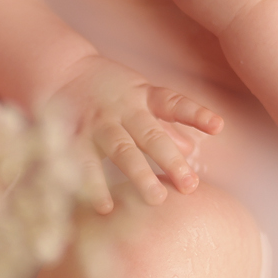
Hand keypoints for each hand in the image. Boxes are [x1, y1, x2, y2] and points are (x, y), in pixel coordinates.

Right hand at [47, 56, 221, 212]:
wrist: (60, 70)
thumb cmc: (107, 87)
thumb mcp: (140, 95)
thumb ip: (166, 123)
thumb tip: (191, 148)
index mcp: (142, 97)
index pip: (174, 104)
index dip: (196, 114)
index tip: (218, 127)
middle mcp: (123, 110)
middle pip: (151, 135)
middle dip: (171, 161)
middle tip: (190, 186)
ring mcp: (98, 124)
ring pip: (121, 150)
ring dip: (139, 174)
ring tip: (156, 199)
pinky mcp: (74, 137)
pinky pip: (85, 164)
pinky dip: (94, 186)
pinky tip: (105, 207)